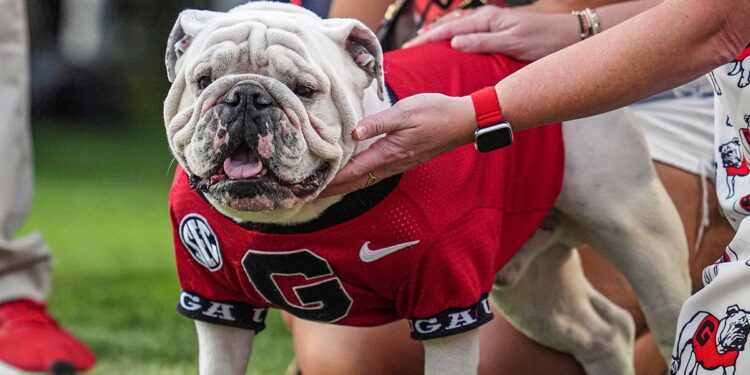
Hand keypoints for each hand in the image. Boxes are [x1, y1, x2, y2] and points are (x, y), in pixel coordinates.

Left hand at [320, 93, 475, 196]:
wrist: (462, 122)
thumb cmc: (435, 113)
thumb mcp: (405, 112)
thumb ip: (378, 122)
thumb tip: (354, 132)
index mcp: (388, 153)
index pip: (352, 172)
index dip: (330, 181)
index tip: (309, 188)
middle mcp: (390, 164)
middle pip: (354, 182)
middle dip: (331, 189)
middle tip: (307, 195)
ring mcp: (397, 164)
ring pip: (363, 180)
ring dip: (343, 185)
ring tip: (322, 187)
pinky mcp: (402, 159)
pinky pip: (373, 174)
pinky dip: (357, 177)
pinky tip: (350, 173)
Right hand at [403, 5, 579, 61]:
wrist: (569, 36)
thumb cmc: (543, 40)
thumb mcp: (512, 43)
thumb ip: (483, 42)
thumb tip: (454, 43)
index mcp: (486, 19)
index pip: (448, 29)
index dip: (426, 39)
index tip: (408, 49)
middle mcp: (486, 19)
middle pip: (448, 28)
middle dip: (426, 39)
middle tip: (406, 53)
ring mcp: (490, 25)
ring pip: (456, 32)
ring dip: (437, 40)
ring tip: (419, 53)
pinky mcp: (496, 32)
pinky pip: (466, 36)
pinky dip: (452, 42)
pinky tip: (446, 50)